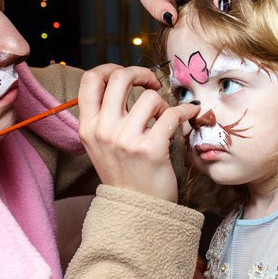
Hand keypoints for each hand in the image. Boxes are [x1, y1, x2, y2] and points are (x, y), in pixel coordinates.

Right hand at [77, 65, 198, 201]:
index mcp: (88, 127)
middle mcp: (103, 131)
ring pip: (150, 96)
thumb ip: (106, 115)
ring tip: (164, 118)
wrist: (136, 210)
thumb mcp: (101, 144)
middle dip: (141, 73)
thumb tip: (125, 81)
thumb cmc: (124, 173)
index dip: (110, 68)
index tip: (127, 74)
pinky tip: (188, 114)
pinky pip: (172, 114)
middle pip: (120, 77)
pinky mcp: (151, 149)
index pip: (91, 80)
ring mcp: (126, 140)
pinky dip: (185, 111)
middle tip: (151, 83)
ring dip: (163, 103)